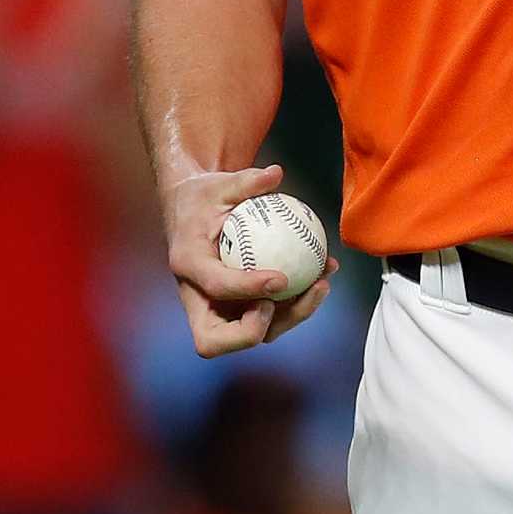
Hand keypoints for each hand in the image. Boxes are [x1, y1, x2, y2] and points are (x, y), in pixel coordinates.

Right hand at [161, 161, 337, 357]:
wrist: (191, 211)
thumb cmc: (205, 196)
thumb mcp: (219, 183)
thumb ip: (246, 181)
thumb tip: (275, 173)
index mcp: (188, 264)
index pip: (215, 286)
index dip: (247, 288)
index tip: (281, 278)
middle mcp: (198, 296)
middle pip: (215, 339)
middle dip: (253, 330)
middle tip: (290, 295)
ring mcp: (218, 308)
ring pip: (252, 333)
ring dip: (290, 316)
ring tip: (321, 284)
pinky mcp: (238, 309)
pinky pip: (270, 317)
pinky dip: (298, 303)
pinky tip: (325, 274)